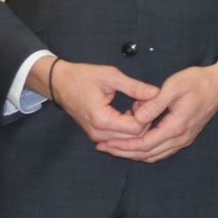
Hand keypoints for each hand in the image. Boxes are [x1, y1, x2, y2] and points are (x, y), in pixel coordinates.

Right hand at [38, 58, 157, 143]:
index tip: (145, 99)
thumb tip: (157, 93)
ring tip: (135, 106)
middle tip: (142, 101)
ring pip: (128, 141)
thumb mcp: (111, 76)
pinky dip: (128, 128)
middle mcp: (99, 133)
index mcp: (102, 119)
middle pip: (134, 138)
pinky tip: (128, 113)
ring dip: (137, 125)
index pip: (136, 128)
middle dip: (144, 121)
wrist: (60, 83)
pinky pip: (119, 138)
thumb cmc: (82, 77)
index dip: (146, 115)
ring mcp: (97, 137)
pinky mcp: (97, 136)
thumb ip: (135, 87)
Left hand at [97, 61, 217, 164]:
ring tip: (114, 148)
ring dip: (134, 153)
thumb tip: (136, 117)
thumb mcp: (173, 87)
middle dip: (124, 152)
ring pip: (154, 155)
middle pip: (147, 154)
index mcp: (176, 126)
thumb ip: (154, 104)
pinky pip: (162, 150)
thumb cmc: (197, 82)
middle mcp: (180, 138)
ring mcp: (183, 139)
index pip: (145, 144)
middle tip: (104, 148)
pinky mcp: (184, 136)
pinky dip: (146, 150)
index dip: (124, 146)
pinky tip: (134, 145)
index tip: (107, 142)